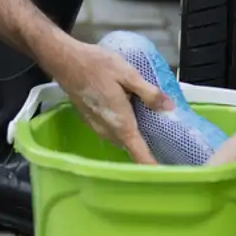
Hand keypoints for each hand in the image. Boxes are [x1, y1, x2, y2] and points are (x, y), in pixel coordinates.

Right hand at [46, 38, 168, 163]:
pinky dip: (122, 128)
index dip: (152, 166)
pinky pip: (111, 131)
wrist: (66, 61)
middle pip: (131, 148)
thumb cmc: (96, 66)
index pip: (139, 154)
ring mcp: (97, 127)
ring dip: (133, 137)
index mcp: (121, 123)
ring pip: (121, 139)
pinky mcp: (90, 120)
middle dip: (146, 149)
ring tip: (150, 126)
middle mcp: (108, 131)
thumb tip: (169, 107)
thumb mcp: (129, 74)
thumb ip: (149, 93)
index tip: (165, 173)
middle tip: (166, 143)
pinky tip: (129, 112)